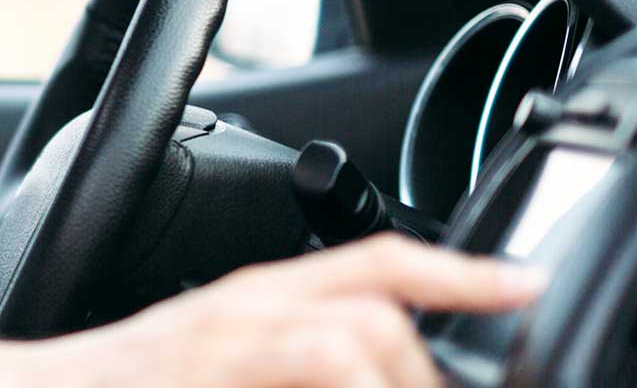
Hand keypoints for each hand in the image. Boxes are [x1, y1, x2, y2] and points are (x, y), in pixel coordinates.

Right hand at [4, 235, 545, 387]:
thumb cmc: (111, 387)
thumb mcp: (206, 354)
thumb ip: (280, 353)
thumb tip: (366, 358)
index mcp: (246, 302)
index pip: (370, 261)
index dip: (457, 269)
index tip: (525, 284)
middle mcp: (236, 317)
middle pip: (374, 312)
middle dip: (425, 369)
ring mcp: (219, 355)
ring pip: (350, 346)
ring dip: (391, 380)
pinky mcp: (205, 380)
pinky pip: (311, 372)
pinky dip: (346, 386)